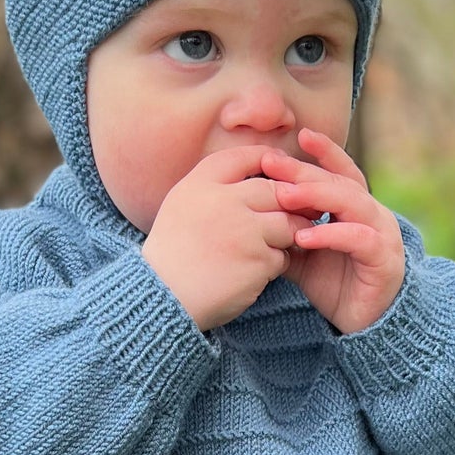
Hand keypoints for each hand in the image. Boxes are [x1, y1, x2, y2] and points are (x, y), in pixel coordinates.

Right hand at [144, 145, 311, 331]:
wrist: (165, 297)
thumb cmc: (173, 256)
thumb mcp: (180, 207)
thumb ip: (212, 188)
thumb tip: (253, 175)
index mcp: (200, 185)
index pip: (242, 157)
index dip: (266, 159)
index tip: (277, 166)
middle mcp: (223, 202)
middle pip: (274, 190)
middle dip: (286, 203)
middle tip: (288, 215)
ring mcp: (244, 231)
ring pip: (286, 223)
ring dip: (284, 235)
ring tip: (268, 247)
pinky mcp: (259, 260)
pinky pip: (283, 256)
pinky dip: (275, 264)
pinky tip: (256, 272)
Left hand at [258, 129, 404, 334]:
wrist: (363, 326)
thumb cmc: (336, 286)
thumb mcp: (302, 256)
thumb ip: (285, 233)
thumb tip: (251, 214)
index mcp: (356, 209)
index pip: (340, 172)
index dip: (322, 152)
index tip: (297, 135)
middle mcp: (373, 215)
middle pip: (339, 182)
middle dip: (305, 171)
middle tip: (273, 162)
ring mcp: (382, 236)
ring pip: (352, 203)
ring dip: (318, 196)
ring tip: (285, 196)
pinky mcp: (384, 261)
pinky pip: (359, 240)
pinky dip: (332, 235)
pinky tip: (305, 237)